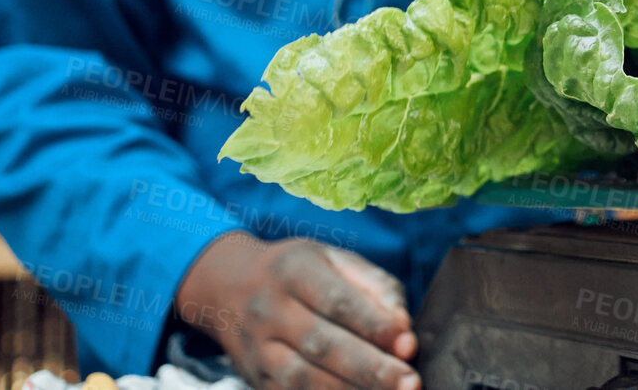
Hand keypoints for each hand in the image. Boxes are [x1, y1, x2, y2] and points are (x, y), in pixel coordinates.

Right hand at [176, 231, 420, 389]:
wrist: (227, 287)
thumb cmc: (298, 272)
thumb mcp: (335, 259)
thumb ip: (375, 286)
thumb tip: (403, 327)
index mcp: (294, 271)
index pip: (337, 301)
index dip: (374, 325)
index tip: (408, 344)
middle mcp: (269, 310)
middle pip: (321, 345)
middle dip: (370, 368)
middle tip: (410, 383)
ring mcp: (257, 348)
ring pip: (302, 379)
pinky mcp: (254, 378)